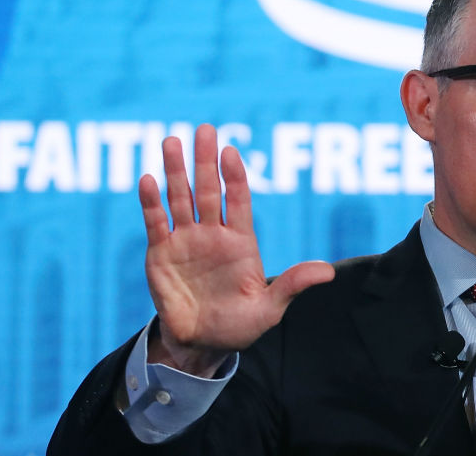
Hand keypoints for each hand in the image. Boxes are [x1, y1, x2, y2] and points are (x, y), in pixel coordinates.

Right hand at [139, 124, 334, 376]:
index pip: (239, 200)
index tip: (231, 151)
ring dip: (176, 171)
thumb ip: (292, 285)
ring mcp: (186, 241)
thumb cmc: (241, 325)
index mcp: (241, 242)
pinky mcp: (161, 253)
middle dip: (206, 161)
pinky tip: (148, 179)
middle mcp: (213, 234)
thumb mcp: (270, 309)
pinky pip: (156, 222)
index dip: (235, 176)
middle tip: (203, 130)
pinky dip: (151, 201)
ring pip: (180, 198)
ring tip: (171, 142)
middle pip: (209, 190)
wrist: (202, 344)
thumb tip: (327, 272)